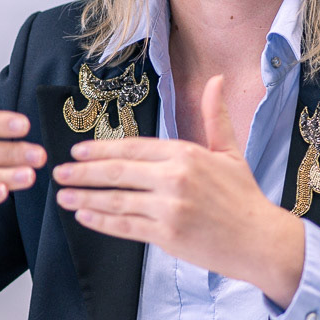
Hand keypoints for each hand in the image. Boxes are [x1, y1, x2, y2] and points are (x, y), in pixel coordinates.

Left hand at [51, 74, 305, 306]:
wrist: (260, 239)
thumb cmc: (243, 196)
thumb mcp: (229, 151)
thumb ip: (214, 116)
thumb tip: (216, 80)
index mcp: (186, 154)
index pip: (133, 148)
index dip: (101, 149)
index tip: (77, 150)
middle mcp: (175, 178)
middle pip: (117, 172)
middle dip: (82, 172)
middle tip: (59, 172)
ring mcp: (169, 208)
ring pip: (116, 200)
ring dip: (84, 197)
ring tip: (63, 195)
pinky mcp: (167, 235)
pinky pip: (126, 226)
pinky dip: (101, 221)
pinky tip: (84, 216)